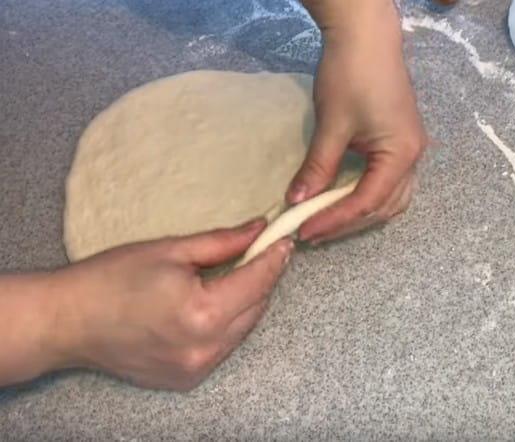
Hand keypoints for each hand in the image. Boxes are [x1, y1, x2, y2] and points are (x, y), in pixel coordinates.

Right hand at [48, 220, 292, 390]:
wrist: (67, 322)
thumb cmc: (110, 279)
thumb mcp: (170, 250)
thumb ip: (222, 243)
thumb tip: (259, 230)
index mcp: (203, 313)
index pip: (258, 282)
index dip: (274, 259)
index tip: (284, 240)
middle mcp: (206, 347)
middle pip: (256, 308)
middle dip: (262, 279)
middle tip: (261, 252)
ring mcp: (197, 368)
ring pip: (242, 329)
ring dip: (246, 302)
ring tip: (236, 276)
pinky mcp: (187, 379)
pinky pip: (223, 347)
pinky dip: (227, 324)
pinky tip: (214, 304)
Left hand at [291, 0, 427, 243]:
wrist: (367, 36)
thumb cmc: (351, 75)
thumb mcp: (332, 125)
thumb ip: (318, 167)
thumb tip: (296, 202)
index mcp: (401, 154)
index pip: (367, 201)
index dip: (335, 219)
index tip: (304, 230)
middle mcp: (413, 158)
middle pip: (384, 207)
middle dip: (348, 223)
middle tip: (311, 232)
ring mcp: (410, 150)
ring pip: (391, 199)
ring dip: (360, 214)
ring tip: (326, 221)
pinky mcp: (401, 142)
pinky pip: (389, 183)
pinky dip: (367, 197)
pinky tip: (343, 200)